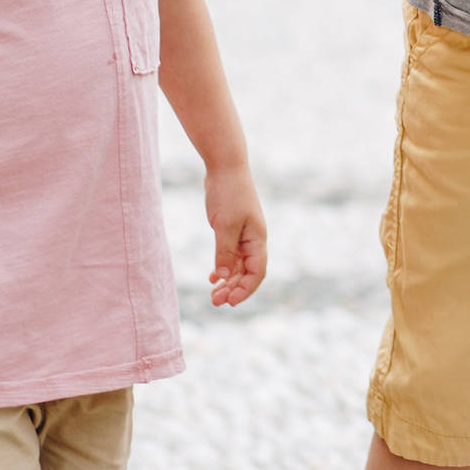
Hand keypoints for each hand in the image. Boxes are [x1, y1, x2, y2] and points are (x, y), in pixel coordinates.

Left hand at [206, 163, 267, 307]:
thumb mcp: (225, 225)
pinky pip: (231, 255)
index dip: (246, 289)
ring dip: (227, 281)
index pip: (257, 272)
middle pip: (248, 273)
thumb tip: (225, 276)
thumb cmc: (228, 194)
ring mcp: (243, 235)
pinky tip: (212, 278)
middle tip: (216, 302)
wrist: (225, 167)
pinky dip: (223, 268)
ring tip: (213, 295)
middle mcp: (253, 240)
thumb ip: (225, 252)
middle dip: (234, 289)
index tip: (230, 302)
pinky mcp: (232, 230)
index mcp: (257, 239)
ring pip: (238, 266)